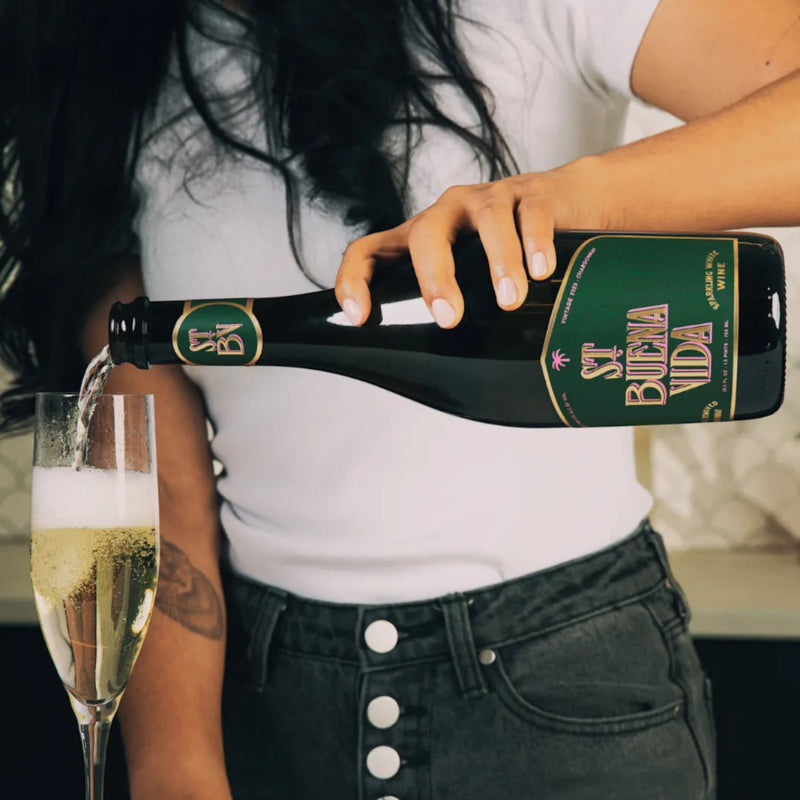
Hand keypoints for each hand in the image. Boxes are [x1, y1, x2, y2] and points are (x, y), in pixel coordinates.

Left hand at [334, 169, 584, 328]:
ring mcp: (490, 199)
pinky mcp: (534, 194)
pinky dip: (536, 242)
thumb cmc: (504, 253)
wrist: (567, 202)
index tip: (359, 317)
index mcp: (420, 238)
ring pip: (488, 221)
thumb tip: (444, 380)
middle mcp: (448, 213)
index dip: (355, 280)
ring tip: (509, 300)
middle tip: (450, 317)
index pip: (369, 251)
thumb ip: (453, 311)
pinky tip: (542, 270)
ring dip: (499, 261)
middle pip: (427, 233)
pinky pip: (532, 214)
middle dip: (435, 276)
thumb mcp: (468, 277)